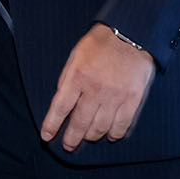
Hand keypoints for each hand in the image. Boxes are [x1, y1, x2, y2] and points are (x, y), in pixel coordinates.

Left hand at [39, 23, 156, 150]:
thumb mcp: (76, 56)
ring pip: (100, 128)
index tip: (47, 136)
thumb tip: (62, 101)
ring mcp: (115, 96)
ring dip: (92, 136)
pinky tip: (111, 135)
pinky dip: (115, 134)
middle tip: (68, 144)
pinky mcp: (132, 99)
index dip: (52, 125)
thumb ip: (68, 78)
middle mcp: (95, 90)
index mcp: (78, 77)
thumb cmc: (102, 43)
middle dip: (71, 138)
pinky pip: (122, 125)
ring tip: (89, 137)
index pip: (60, 108)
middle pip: (80, 123)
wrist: (132, 33)